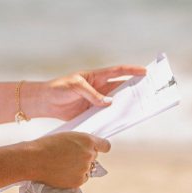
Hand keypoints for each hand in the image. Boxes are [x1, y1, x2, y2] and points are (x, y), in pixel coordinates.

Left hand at [29, 65, 146, 120]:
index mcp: (96, 76)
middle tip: (147, 92)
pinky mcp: (91, 112)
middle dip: (133, 89)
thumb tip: (108, 102)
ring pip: (115, 102)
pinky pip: (105, 115)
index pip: (117, 72)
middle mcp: (99, 88)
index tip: (144, 72)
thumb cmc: (58, 88)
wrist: (45, 102)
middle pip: (120, 88)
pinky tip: (119, 121)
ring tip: (137, 109)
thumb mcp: (75, 86)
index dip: (131, 71)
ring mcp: (96, 101)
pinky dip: (112, 118)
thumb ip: (92, 94)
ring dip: (124, 105)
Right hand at [31, 132, 110, 188]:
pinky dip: (74, 177)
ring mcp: (85, 168)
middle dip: (84, 157)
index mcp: (88, 140)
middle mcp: (89, 154)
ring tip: (63, 165)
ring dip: (79, 168)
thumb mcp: (67, 136)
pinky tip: (62, 172)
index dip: (101, 148)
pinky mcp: (78, 180)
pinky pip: (82, 179)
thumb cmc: (47, 145)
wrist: (35, 159)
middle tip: (69, 157)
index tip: (100, 150)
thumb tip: (86, 148)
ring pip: (87, 169)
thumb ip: (80, 142)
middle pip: (94, 157)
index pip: (105, 146)